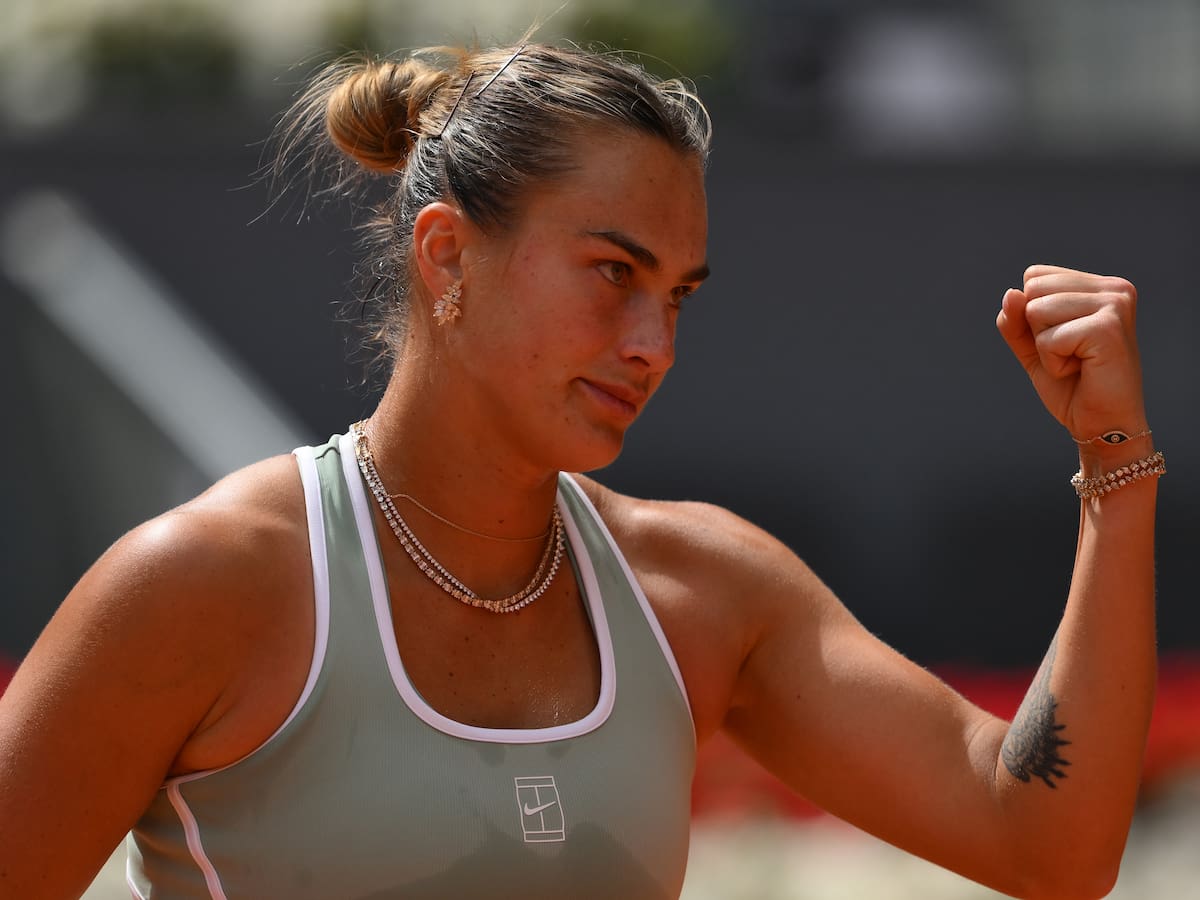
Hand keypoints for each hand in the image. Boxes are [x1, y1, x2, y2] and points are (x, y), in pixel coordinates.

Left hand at [996, 264, 1146, 441]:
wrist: (1101, 424)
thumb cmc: (1072, 385)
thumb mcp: (1032, 346)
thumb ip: (1015, 319)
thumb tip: (1011, 294)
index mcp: (1098, 286)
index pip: (1034, 276)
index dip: (1031, 315)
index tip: (1063, 340)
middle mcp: (1113, 288)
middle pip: (1032, 289)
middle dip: (1037, 330)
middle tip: (1070, 354)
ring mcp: (1115, 305)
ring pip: (1036, 310)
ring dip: (1045, 348)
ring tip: (1077, 362)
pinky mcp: (1109, 328)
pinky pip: (1049, 339)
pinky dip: (1053, 362)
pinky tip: (1082, 370)